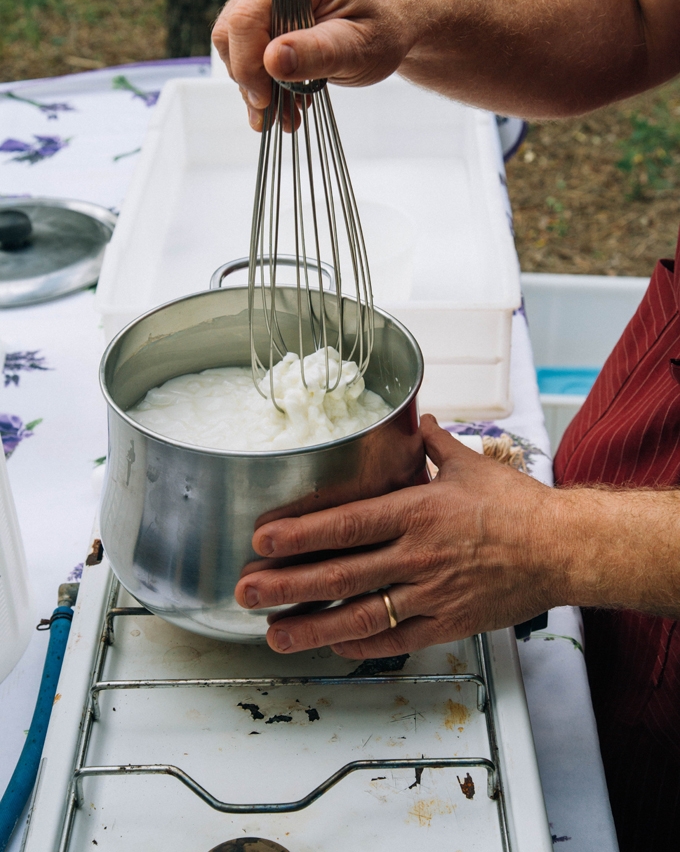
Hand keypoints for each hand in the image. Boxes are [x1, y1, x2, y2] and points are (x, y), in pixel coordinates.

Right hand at [212, 0, 414, 129]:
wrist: (391, 22)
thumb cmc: (383, 28)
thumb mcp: (358, 46)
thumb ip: (317, 52)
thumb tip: (272, 60)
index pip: (247, 18)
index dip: (248, 64)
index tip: (266, 101)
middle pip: (232, 32)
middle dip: (249, 81)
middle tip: (276, 116)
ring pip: (234, 46)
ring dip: (255, 87)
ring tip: (286, 116)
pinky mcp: (264, 15)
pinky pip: (247, 51)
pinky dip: (262, 82)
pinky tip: (284, 104)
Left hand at [234, 414, 566, 657]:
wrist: (562, 549)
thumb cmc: (517, 507)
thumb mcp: (469, 464)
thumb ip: (433, 443)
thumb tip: (417, 421)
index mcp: (417, 511)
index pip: (346, 523)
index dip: (300, 533)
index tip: (261, 541)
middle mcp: (416, 554)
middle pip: (339, 574)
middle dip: (287, 585)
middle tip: (246, 591)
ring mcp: (430, 593)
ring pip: (360, 616)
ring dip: (312, 627)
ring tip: (273, 634)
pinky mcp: (446, 623)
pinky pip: (396, 640)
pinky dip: (361, 645)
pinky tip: (333, 646)